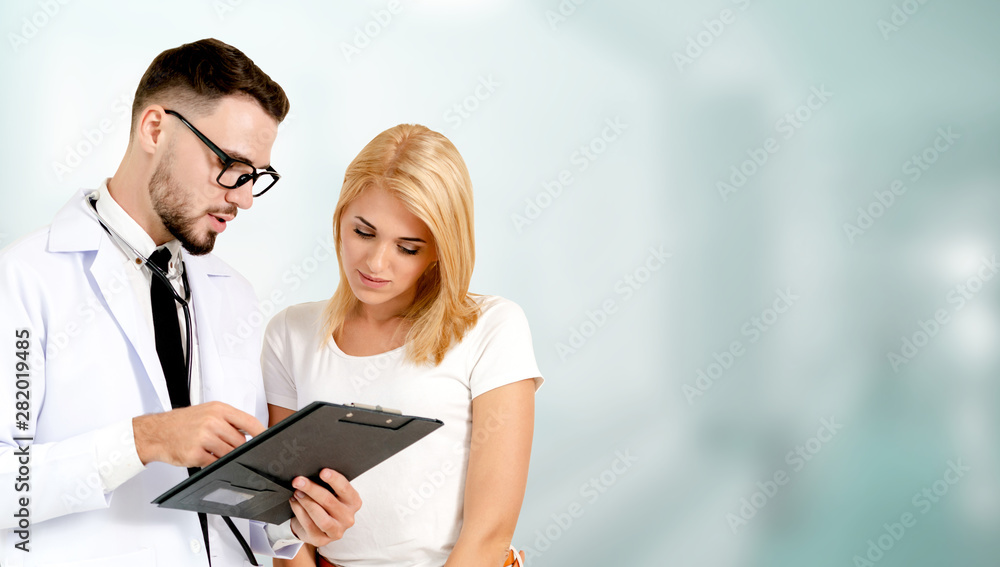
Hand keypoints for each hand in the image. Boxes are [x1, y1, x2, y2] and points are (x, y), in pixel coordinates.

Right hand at [133, 401, 265, 466]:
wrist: (157, 432)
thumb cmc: (183, 422)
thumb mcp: (207, 412)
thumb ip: (229, 420)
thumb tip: (251, 432)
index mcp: (218, 409)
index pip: (249, 422)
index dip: (261, 433)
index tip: (267, 440)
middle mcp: (212, 421)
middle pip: (240, 442)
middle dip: (236, 447)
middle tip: (224, 446)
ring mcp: (204, 437)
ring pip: (229, 453)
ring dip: (224, 456)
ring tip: (211, 449)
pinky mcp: (196, 453)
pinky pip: (215, 462)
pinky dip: (213, 462)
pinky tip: (204, 455)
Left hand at [288, 468, 361, 545]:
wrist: (316, 524)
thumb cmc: (325, 503)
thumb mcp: (332, 493)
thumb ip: (328, 484)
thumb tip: (312, 470)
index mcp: (354, 502)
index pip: (345, 488)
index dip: (334, 479)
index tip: (322, 471)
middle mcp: (348, 518)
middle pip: (329, 501)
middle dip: (312, 489)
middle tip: (299, 481)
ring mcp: (336, 531)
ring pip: (320, 517)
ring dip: (306, 502)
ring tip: (297, 492)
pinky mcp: (322, 540)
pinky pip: (309, 525)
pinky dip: (299, 512)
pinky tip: (294, 502)